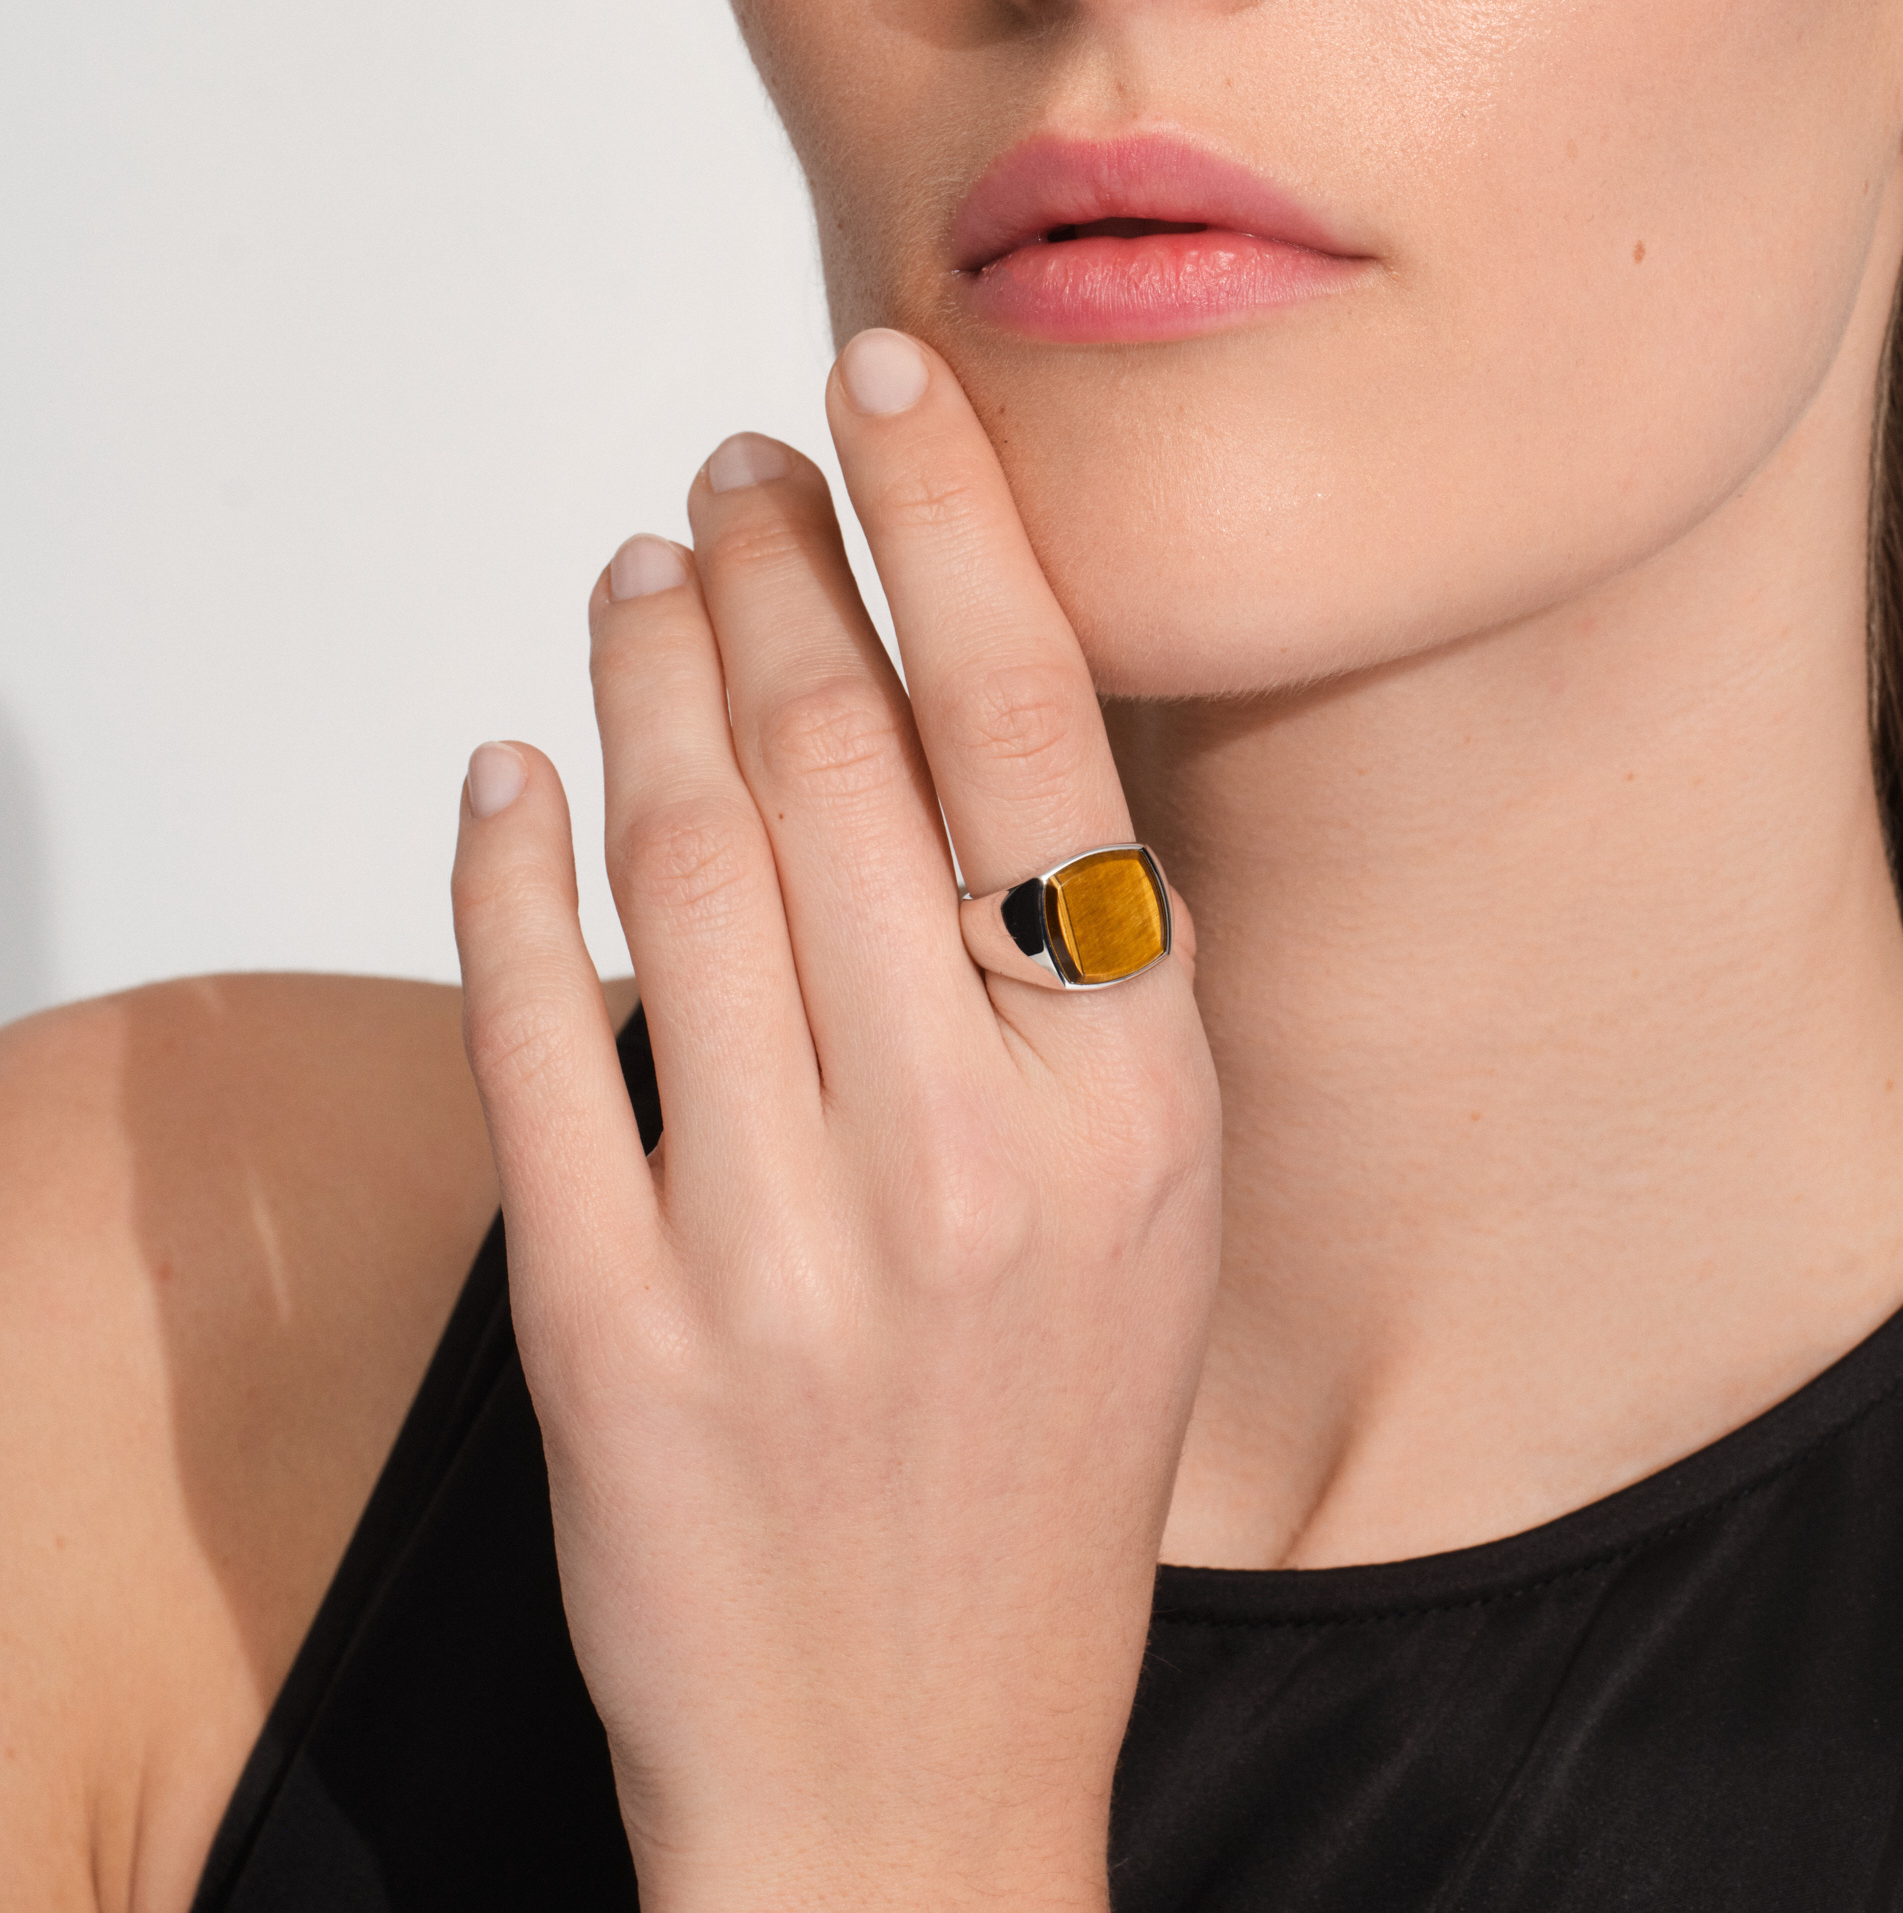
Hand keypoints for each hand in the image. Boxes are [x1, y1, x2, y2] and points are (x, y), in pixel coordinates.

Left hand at [450, 331, 1220, 1912]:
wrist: (916, 1761)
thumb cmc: (1049, 1448)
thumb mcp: (1156, 1195)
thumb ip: (1086, 963)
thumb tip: (981, 690)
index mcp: (1130, 1106)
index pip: (1030, 732)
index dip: (945, 520)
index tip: (878, 380)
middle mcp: (970, 1158)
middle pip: (838, 763)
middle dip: (772, 570)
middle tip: (733, 473)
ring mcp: (783, 1252)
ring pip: (682, 866)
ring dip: (638, 680)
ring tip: (635, 573)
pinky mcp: (615, 1339)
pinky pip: (536, 1045)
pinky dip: (505, 875)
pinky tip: (505, 769)